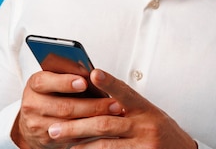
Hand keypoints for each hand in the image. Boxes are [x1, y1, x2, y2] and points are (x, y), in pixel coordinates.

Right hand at [11, 71, 122, 148]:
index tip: (84, 82)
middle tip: (114, 103)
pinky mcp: (46, 140)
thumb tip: (94, 73)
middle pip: (64, 106)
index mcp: (35, 84)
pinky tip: (105, 127)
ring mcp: (38, 124)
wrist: (33, 121)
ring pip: (70, 124)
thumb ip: (69, 74)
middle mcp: (33, 104)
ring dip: (95, 120)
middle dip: (92, 105)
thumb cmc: (51, 94)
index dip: (64, 82)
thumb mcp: (54, 80)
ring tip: (114, 114)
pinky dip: (90, 132)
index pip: (45, 81)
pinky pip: (72, 137)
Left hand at [46, 69, 197, 148]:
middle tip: (55, 127)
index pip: (124, 92)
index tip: (93, 73)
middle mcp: (145, 125)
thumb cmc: (160, 130)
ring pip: (105, 144)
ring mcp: (143, 144)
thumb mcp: (147, 113)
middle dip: (76, 125)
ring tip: (61, 143)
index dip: (109, 83)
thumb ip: (125, 105)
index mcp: (144, 108)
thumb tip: (94, 95)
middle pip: (105, 123)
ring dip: (80, 144)